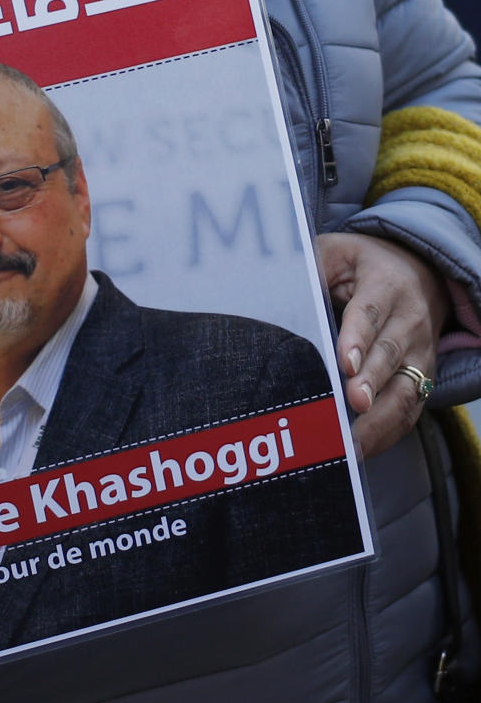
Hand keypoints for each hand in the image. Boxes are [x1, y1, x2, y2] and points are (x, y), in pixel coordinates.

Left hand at [316, 231, 448, 458]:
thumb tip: (279, 288)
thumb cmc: (361, 266)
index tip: (344, 363)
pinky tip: (362, 449)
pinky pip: (410, 410)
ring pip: (405, 389)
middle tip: (352, 403)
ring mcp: (420, 352)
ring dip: (381, 419)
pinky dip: (388, 433)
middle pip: (390, 354)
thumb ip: (313, 268)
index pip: (370, 312)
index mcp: (387, 284)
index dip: (358, 338)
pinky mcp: (422, 378)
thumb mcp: (337, 253)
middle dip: (371, 382)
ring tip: (354, 443)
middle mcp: (410, 320)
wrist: (418, 274)